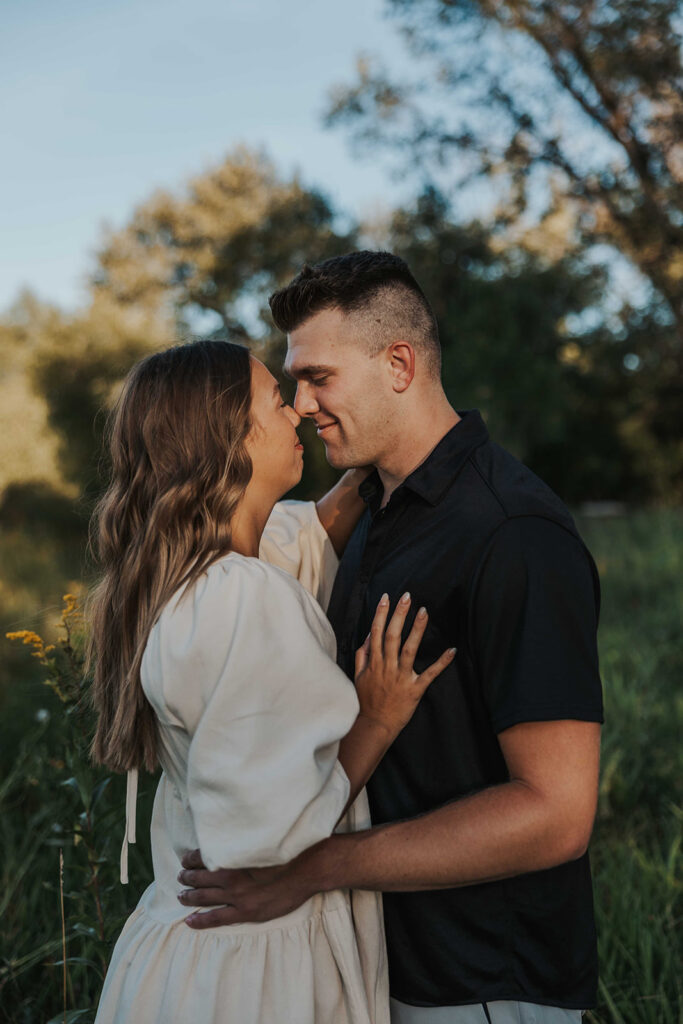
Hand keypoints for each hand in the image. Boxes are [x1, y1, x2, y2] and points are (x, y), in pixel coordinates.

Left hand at [177, 848, 314, 928]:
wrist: (306, 870)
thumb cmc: (285, 851)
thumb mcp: (258, 840)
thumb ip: (240, 842)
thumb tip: (227, 837)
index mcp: (232, 857)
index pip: (201, 857)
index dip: (190, 859)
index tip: (185, 859)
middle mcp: (230, 877)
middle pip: (199, 878)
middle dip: (186, 877)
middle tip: (180, 877)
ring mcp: (236, 896)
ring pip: (203, 898)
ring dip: (189, 896)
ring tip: (180, 896)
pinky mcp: (245, 912)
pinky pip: (216, 919)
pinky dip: (200, 921)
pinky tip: (190, 921)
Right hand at [354, 593, 454, 737]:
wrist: (374, 726)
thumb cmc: (366, 701)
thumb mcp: (359, 676)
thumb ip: (362, 655)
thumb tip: (369, 636)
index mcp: (374, 662)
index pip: (376, 632)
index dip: (381, 613)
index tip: (386, 597)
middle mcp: (387, 667)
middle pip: (392, 635)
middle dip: (399, 614)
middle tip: (407, 597)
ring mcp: (401, 677)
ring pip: (409, 649)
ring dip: (416, 630)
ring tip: (424, 612)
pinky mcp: (415, 689)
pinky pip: (430, 674)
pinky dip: (441, 662)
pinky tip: (452, 650)